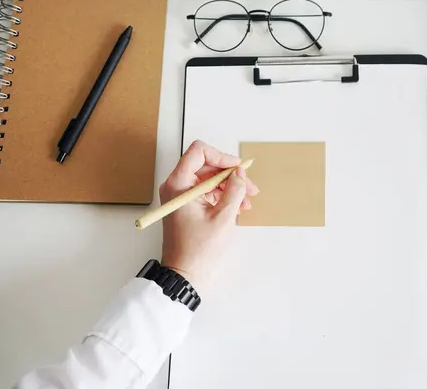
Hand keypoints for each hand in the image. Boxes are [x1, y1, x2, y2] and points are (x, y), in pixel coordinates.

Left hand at [159, 140, 258, 293]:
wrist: (184, 274)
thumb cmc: (197, 250)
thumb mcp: (223, 217)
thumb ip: (234, 190)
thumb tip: (240, 173)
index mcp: (178, 184)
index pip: (199, 152)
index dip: (222, 157)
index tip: (238, 168)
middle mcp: (176, 186)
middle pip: (207, 166)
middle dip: (230, 175)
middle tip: (250, 187)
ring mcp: (181, 196)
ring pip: (209, 180)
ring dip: (230, 187)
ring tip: (247, 203)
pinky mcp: (187, 206)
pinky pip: (207, 193)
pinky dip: (223, 197)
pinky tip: (238, 208)